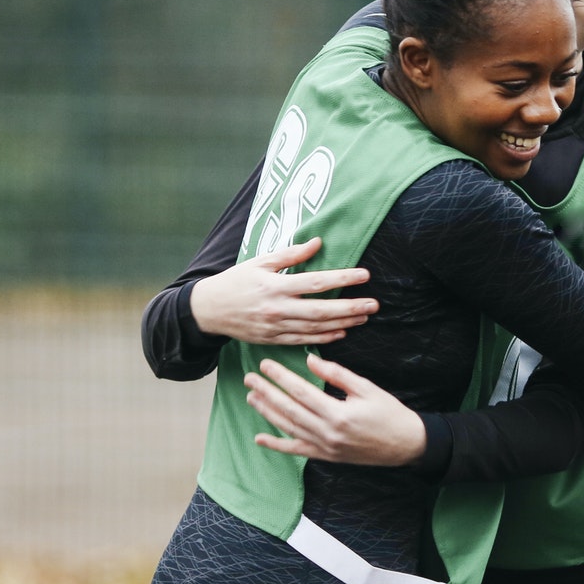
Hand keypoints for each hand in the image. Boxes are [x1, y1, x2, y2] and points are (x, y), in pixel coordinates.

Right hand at [188, 238, 375, 345]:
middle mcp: (278, 308)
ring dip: (343, 323)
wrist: (209, 310)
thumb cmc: (235, 281)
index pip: (316, 282)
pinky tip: (342, 333)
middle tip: (374, 304)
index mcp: (275, 285)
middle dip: (350, 307)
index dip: (342, 280)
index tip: (364, 275)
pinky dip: (324, 338)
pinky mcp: (273, 340)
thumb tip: (318, 243)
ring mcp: (276, 327)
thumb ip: (290, 254)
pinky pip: (304, 341)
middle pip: (321, 310)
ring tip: (364, 317)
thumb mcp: (260, 262)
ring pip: (316, 328)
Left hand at [245, 355, 426, 465]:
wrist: (406, 444)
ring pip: (288, 428)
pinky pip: (297, 450)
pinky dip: (277, 446)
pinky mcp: (326, 456)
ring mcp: (325, 447)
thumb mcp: (366, 388)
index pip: (301, 392)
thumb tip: (310, 361)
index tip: (266, 364)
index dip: (281, 377)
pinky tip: (260, 439)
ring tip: (252, 397)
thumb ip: (337, 374)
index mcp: (338, 413)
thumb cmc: (389, 413)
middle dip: (267, 392)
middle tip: (250, 378)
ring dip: (267, 413)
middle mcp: (327, 433)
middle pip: (289, 409)